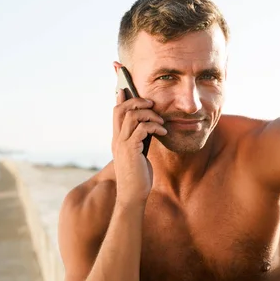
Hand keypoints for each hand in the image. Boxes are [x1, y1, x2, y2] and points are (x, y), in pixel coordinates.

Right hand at [112, 89, 166, 206]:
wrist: (133, 195)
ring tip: (161, 123)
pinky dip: (155, 127)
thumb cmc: (138, 176)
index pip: (116, 111)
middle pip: (121, 108)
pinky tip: (164, 133)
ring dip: (150, 114)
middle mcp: (116, 138)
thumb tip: (149, 126)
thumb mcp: (139, 153)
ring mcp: (122, 144)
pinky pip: (142, 129)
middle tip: (152, 104)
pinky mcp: (131, 150)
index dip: (121, 96)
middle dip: (137, 101)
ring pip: (132, 115)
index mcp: (117, 138)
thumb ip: (140, 138)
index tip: (126, 85)